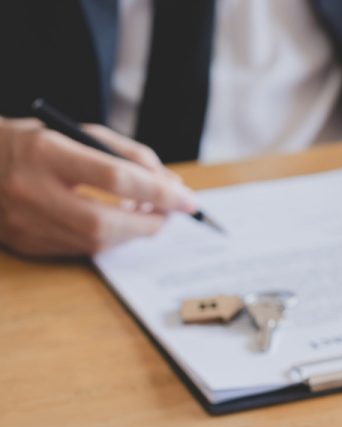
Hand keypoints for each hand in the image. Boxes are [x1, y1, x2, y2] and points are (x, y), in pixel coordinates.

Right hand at [0, 118, 195, 256]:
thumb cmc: (31, 144)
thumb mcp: (76, 133)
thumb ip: (127, 156)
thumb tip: (171, 186)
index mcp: (45, 152)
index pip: (116, 178)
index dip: (159, 192)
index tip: (188, 200)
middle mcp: (32, 190)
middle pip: (107, 221)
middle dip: (149, 222)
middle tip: (170, 214)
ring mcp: (25, 223)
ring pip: (97, 241)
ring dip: (132, 233)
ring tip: (146, 216)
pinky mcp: (26, 244)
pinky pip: (81, 249)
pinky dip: (108, 239)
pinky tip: (116, 225)